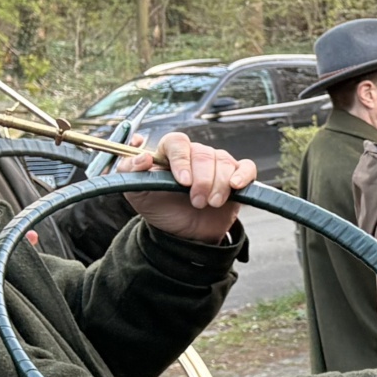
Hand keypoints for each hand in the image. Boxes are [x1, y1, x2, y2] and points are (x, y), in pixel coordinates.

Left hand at [122, 132, 253, 242]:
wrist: (184, 234)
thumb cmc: (162, 209)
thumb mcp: (137, 194)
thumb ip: (129, 173)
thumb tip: (141, 158)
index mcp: (170, 154)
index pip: (177, 142)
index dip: (181, 159)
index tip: (183, 181)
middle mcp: (195, 155)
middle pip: (204, 154)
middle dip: (202, 181)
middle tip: (196, 202)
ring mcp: (218, 165)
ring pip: (224, 162)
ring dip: (218, 186)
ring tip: (210, 204)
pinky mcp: (237, 178)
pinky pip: (246, 168)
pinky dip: (243, 175)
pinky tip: (236, 186)